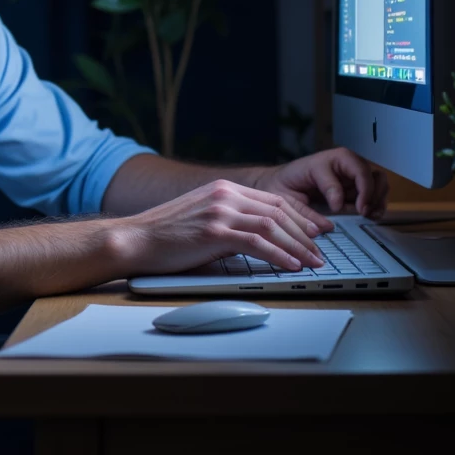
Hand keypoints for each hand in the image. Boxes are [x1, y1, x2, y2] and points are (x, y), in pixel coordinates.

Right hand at [120, 178, 326, 275]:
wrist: (134, 239)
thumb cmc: (164, 236)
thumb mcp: (201, 217)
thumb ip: (228, 219)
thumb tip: (256, 238)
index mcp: (223, 189)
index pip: (273, 200)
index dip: (299, 217)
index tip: (315, 232)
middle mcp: (225, 194)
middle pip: (278, 211)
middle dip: (305, 234)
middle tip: (320, 252)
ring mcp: (220, 211)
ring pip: (273, 226)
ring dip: (298, 247)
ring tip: (312, 263)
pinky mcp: (214, 231)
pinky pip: (257, 242)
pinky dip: (279, 255)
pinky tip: (291, 265)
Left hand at [255, 149, 388, 229]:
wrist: (278, 183)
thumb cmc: (281, 187)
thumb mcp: (286, 200)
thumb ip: (305, 212)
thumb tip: (327, 227)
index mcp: (321, 162)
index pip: (343, 174)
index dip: (342, 193)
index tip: (336, 209)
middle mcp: (340, 163)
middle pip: (367, 171)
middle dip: (369, 192)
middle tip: (362, 211)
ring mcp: (350, 173)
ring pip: (377, 178)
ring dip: (378, 197)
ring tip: (370, 214)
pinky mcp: (354, 185)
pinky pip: (375, 189)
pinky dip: (378, 201)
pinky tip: (371, 214)